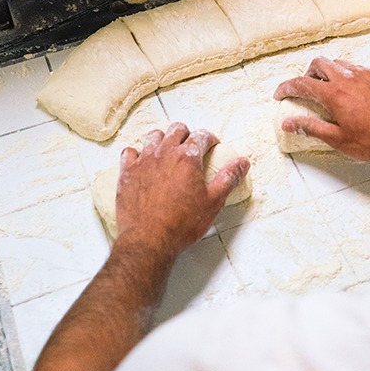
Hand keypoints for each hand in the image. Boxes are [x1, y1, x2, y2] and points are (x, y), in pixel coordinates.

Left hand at [116, 123, 249, 258]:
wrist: (148, 241)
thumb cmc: (181, 224)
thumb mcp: (213, 202)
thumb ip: (229, 178)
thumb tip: (242, 163)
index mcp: (187, 157)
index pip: (201, 135)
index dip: (210, 139)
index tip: (212, 146)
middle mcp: (165, 153)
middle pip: (177, 129)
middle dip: (187, 134)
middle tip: (191, 148)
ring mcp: (143, 161)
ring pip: (154, 136)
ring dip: (163, 139)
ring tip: (168, 151)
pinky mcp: (126, 173)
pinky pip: (129, 152)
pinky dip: (137, 153)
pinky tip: (142, 162)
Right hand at [273, 56, 369, 160]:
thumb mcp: (338, 140)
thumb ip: (311, 128)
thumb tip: (289, 123)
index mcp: (334, 94)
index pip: (301, 84)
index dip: (286, 88)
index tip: (280, 94)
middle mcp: (347, 78)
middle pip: (318, 64)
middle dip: (307, 74)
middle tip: (306, 90)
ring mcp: (364, 74)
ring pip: (337, 63)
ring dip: (327, 72)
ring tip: (329, 90)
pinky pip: (356, 67)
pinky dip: (347, 74)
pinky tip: (352, 91)